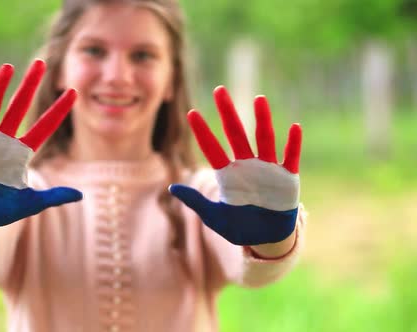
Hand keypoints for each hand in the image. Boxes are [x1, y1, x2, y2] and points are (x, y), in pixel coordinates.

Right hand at [0, 60, 81, 226]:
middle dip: (29, 86)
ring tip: (8, 67)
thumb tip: (80, 196)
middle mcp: (4, 141)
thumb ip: (53, 197)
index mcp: (21, 153)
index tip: (74, 93)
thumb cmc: (2, 208)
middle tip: (41, 63)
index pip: (45, 126)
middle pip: (19, 108)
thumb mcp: (30, 203)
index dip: (59, 111)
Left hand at [169, 86, 301, 245]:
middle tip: (219, 90)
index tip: (191, 113)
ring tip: (259, 99)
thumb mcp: (214, 217)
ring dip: (262, 120)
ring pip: (264, 139)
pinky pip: (291, 158)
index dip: (202, 132)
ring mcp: (268, 169)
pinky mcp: (287, 178)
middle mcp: (246, 166)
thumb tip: (171, 188)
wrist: (266, 239)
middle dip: (228, 113)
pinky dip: (293, 144)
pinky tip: (294, 128)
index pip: (212, 148)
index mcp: (228, 174)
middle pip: (235, 134)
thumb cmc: (239, 227)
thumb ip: (195, 201)